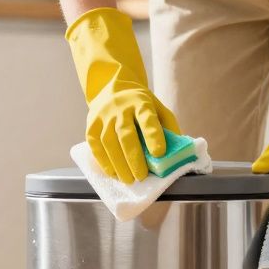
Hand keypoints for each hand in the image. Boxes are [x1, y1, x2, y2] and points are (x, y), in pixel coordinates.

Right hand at [66, 7, 178, 182]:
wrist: (113, 89)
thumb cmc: (141, 105)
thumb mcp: (159, 109)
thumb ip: (168, 127)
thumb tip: (177, 152)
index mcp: (141, 103)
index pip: (147, 119)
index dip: (153, 135)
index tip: (160, 152)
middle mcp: (120, 108)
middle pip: (126, 134)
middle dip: (134, 157)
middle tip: (141, 176)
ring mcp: (103, 117)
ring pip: (108, 142)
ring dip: (118, 163)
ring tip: (128, 180)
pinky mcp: (91, 125)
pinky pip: (95, 145)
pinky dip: (104, 161)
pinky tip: (113, 173)